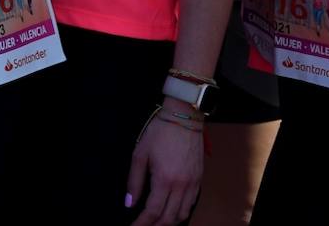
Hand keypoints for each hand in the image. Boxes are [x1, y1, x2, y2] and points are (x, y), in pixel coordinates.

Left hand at [126, 103, 203, 225]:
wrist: (184, 115)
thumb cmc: (160, 132)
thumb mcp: (140, 154)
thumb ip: (134, 181)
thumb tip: (129, 204)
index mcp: (165, 179)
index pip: (153, 212)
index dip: (141, 224)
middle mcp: (181, 184)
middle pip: (169, 218)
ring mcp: (193, 182)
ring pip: (183, 214)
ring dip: (169, 222)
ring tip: (157, 222)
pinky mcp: (199, 177)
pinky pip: (192, 203)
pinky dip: (181, 212)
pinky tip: (172, 211)